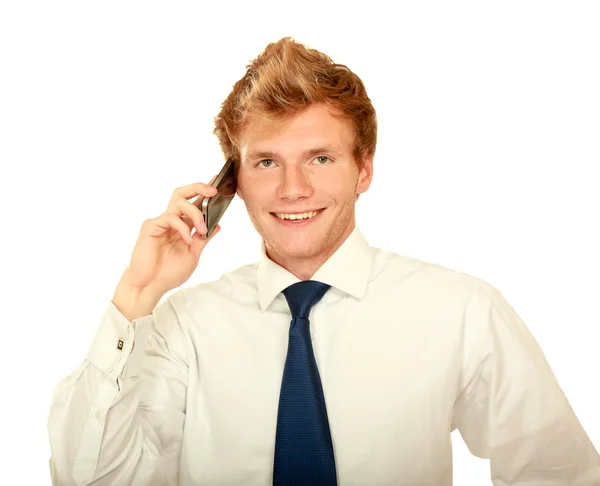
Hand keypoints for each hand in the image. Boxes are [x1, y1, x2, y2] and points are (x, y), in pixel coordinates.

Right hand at [120, 177, 219, 296]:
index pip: (193, 204)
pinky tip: (187, 240)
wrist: (150, 286)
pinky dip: (183, 228)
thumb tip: (217, 225)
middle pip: (182, 194)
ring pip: (179, 202)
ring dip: (196, 213)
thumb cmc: (168, 273)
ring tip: (203, 229)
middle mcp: (171, 221)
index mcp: (181, 226)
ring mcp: (160, 222)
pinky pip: (170, 218)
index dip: (204, 193)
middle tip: (213, 191)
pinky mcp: (150, 226)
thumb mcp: (193, 255)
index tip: (219, 186)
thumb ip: (203, 239)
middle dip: (199, 187)